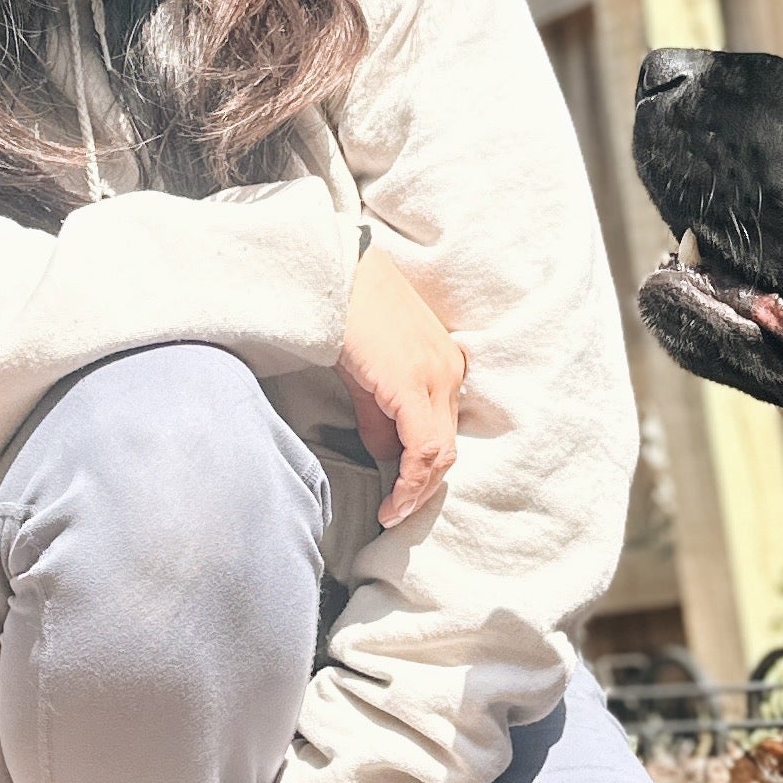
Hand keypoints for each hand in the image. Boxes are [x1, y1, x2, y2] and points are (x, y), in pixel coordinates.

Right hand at [340, 242, 465, 528]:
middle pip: (447, 448)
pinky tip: (393, 500)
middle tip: (396, 512)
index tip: (400, 501)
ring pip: (440, 452)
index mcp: (443, 366)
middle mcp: (448, 372)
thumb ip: (379, 413)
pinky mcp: (412, 382)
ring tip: (392, 512)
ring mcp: (434, 376)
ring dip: (417, 490)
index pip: (443, 434)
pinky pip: (423, 447)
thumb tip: (385, 452)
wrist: (333, 269)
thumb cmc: (347, 311)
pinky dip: (410, 480)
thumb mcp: (367, 372)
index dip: (424, 475)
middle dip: (422, 488)